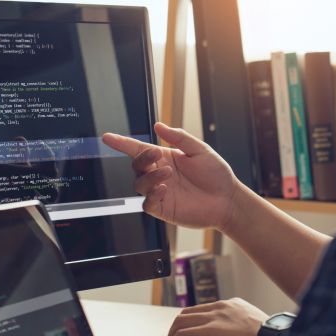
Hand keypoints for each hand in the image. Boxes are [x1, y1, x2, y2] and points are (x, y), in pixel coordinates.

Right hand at [102, 122, 241, 229]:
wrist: (227, 200)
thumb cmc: (216, 174)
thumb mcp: (200, 150)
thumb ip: (179, 137)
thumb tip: (158, 126)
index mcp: (165, 158)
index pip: (139, 150)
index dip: (122, 143)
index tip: (107, 137)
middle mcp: (160, 174)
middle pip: (136, 166)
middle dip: (142, 158)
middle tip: (156, 154)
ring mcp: (160, 192)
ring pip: (139, 184)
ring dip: (149, 177)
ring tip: (168, 174)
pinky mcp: (163, 209)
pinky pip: (147, 204)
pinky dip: (151, 195)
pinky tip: (164, 189)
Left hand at [165, 298, 267, 335]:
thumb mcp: (253, 328)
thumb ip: (240, 328)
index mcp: (232, 305)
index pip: (203, 310)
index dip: (193, 323)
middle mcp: (221, 307)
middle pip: (187, 313)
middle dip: (177, 329)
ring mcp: (214, 318)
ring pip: (180, 322)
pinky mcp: (208, 332)